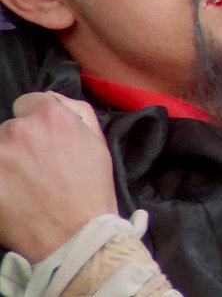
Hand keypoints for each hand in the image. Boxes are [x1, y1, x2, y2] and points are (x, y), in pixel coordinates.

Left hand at [0, 91, 116, 262]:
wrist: (76, 236)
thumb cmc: (92, 189)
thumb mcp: (98, 142)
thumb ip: (77, 111)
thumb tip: (53, 99)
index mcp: (50, 115)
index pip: (28, 102)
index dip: (38, 121)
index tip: (45, 141)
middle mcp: (18, 129)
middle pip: (11, 129)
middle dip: (23, 144)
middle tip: (39, 169)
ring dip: (8, 163)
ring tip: (25, 186)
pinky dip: (1, 183)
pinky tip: (13, 196)